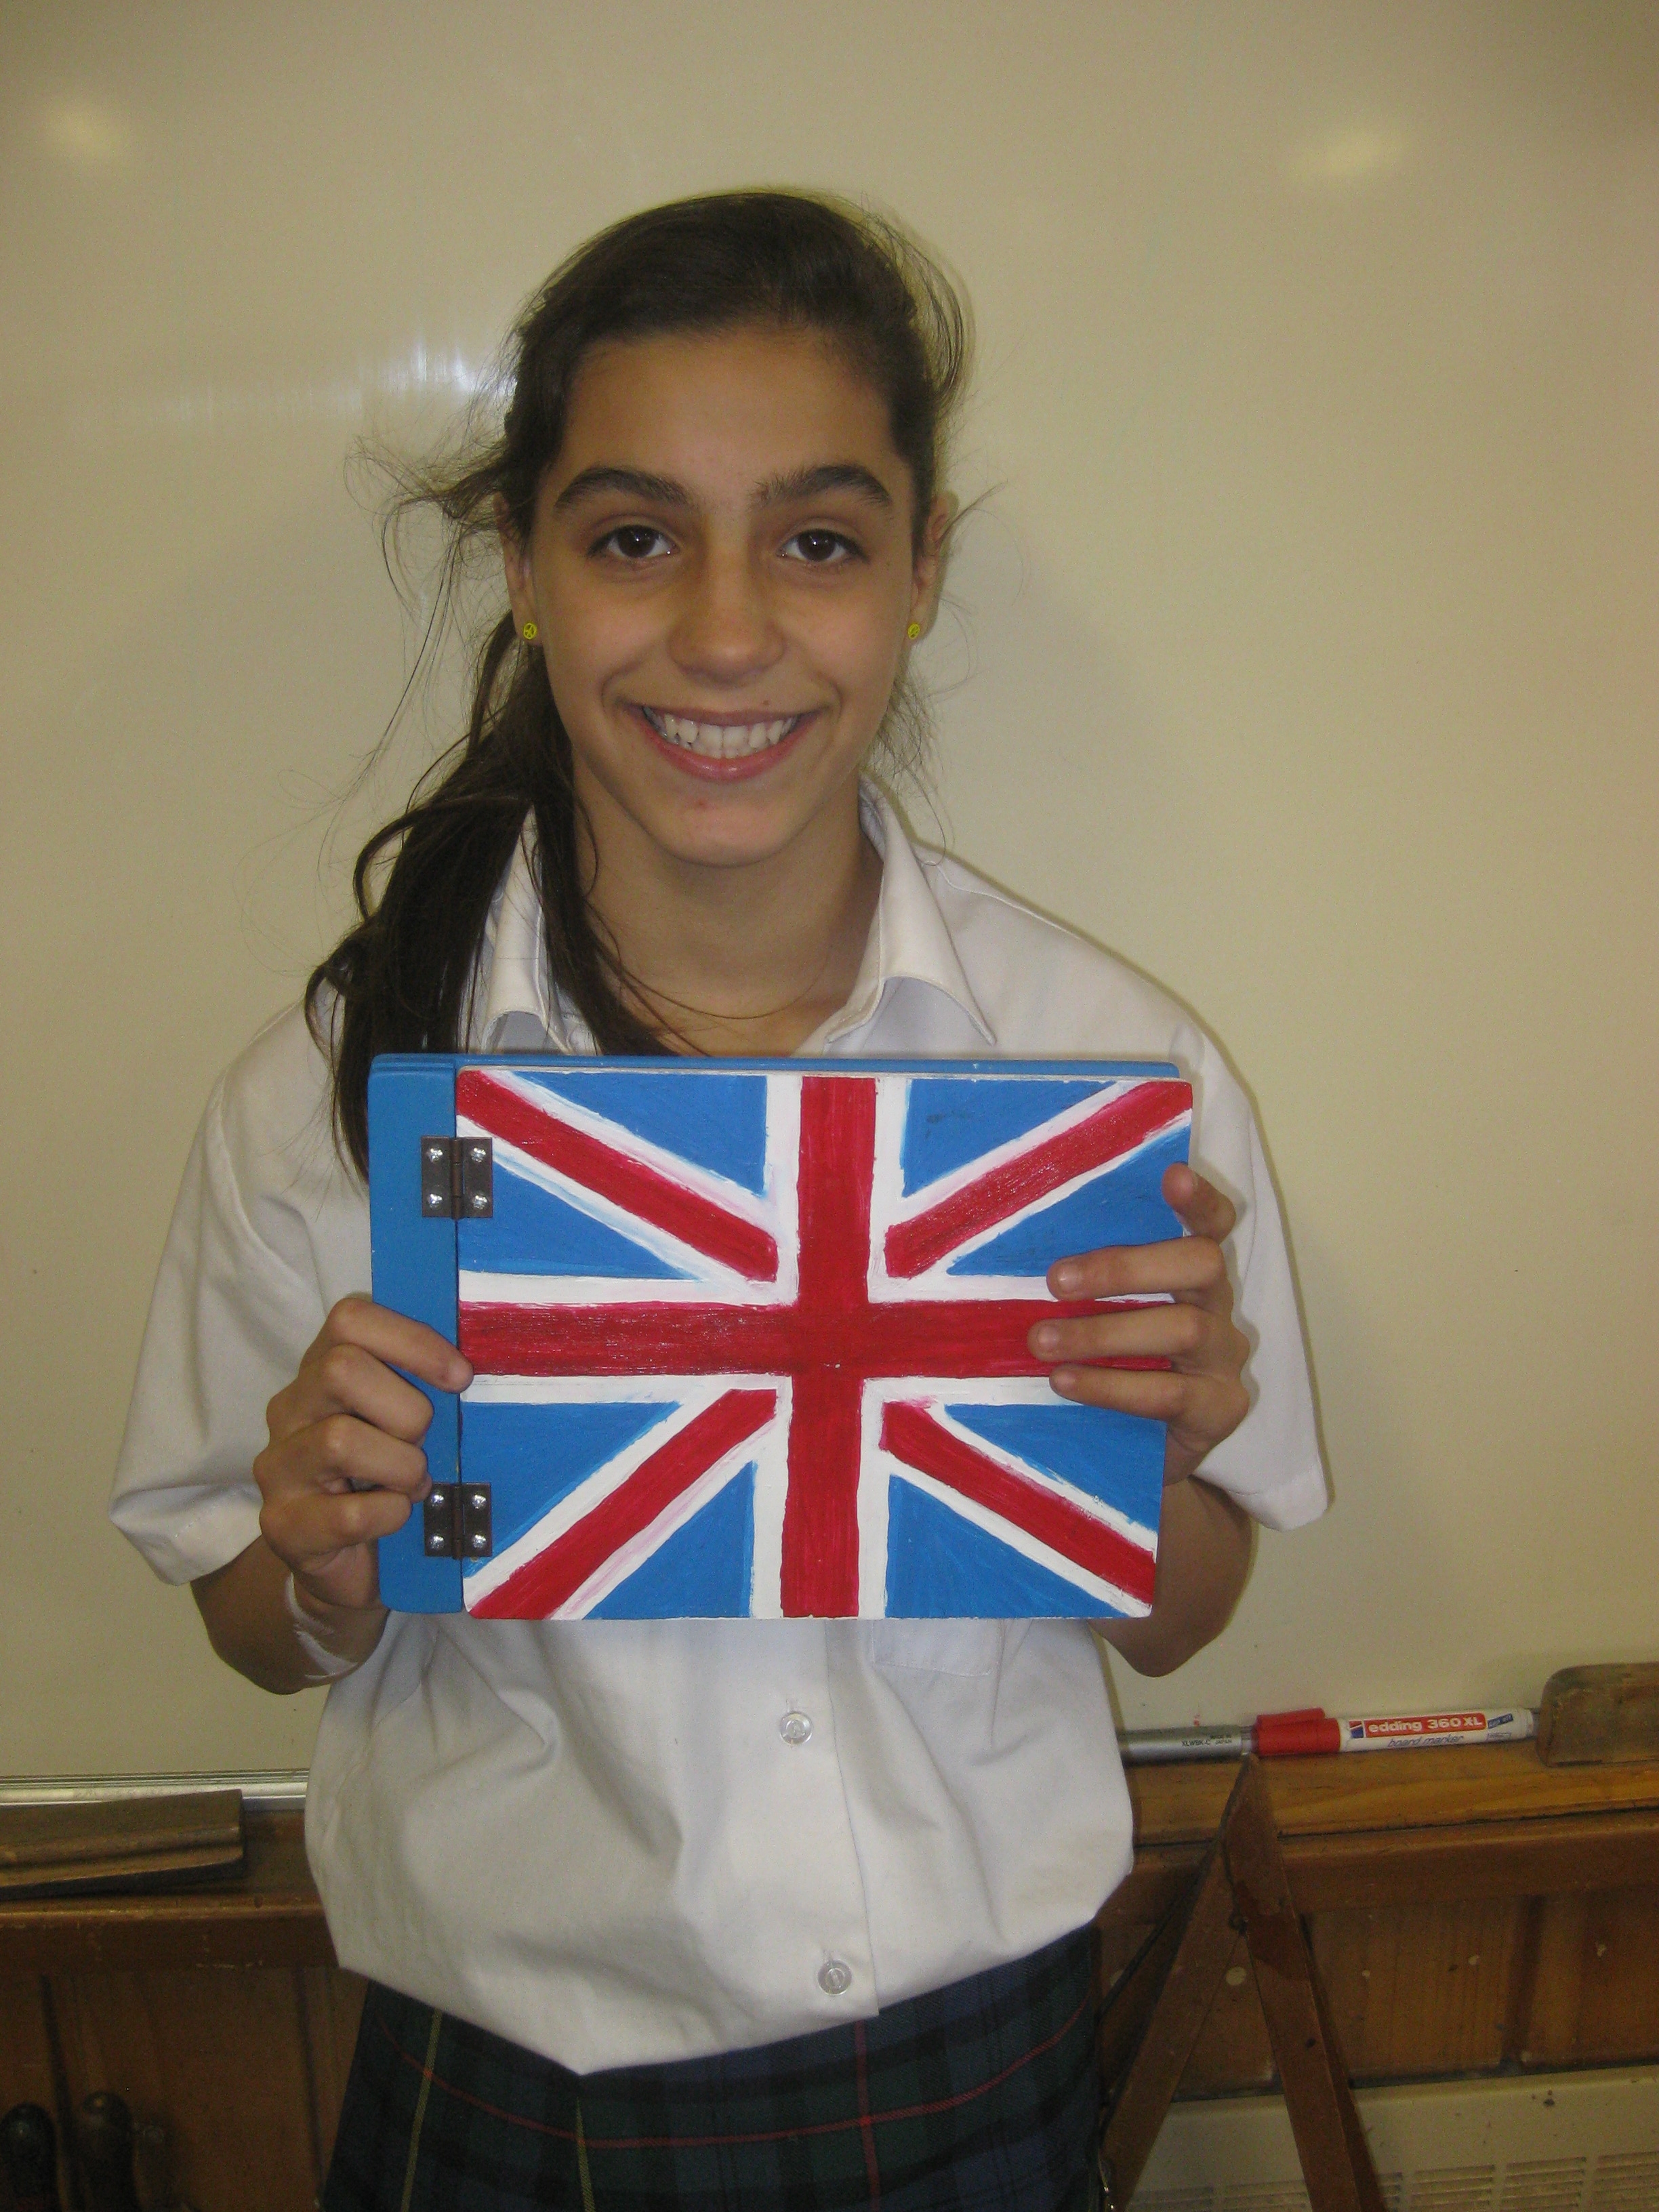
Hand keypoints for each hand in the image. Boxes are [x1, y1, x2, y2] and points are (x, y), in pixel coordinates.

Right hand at [254, 1296, 471, 1615]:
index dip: (412, 1340)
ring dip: (401, 1467)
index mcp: (322, 1369)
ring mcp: (279, 1466)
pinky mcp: (282, 1525)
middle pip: (340, 1369)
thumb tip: (472, 1364)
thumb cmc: (392, 1477)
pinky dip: (390, 1515)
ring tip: (414, 1485)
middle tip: (424, 1443)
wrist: (357, 1566)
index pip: (350, 1319)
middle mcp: (290, 1408)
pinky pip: (349, 1513)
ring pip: (340, 1439)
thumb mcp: (410, 1421)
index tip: (460, 1377)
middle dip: (406, 1410)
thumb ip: (427, 1385)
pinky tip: (396, 1517)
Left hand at [1027, 1163, 1249, 1485]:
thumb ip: (1082, 1287)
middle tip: (1054, 1280)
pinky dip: (1112, 1386)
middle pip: (1201, 1264)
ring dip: (1103, 1333)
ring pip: (1183, 1328)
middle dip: (1127, 1266)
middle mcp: (1219, 1308)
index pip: (1211, 1225)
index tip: (1171, 1174)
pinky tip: (1065, 1383)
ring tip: (1040, 1341)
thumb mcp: (1099, 1320)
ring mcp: (1224, 1360)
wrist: (1140, 1461)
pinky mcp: (1220, 1411)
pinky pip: (1170, 1394)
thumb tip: (1002, 1252)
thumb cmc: (1110, 1371)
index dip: (1199, 1200)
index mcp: (1192, 1275)